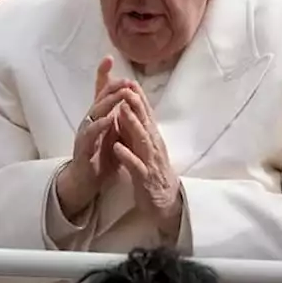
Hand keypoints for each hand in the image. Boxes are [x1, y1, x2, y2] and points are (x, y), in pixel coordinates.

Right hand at [55, 57, 124, 218]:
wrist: (85, 182)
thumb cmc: (100, 157)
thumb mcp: (112, 133)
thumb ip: (118, 117)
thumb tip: (130, 97)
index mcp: (98, 117)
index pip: (101, 93)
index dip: (103, 76)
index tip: (108, 58)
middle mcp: (89, 122)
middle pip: (99, 99)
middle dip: (111, 86)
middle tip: (124, 77)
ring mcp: (85, 134)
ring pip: (94, 113)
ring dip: (108, 102)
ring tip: (120, 93)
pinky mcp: (83, 149)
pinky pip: (90, 135)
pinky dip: (100, 126)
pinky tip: (109, 119)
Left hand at [110, 87, 182, 243]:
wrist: (165, 202)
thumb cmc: (152, 172)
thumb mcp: (144, 148)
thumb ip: (137, 131)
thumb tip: (127, 111)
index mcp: (152, 138)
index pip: (146, 115)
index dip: (138, 98)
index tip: (128, 80)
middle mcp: (153, 146)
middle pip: (145, 122)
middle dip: (136, 105)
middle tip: (126, 87)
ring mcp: (150, 161)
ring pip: (142, 140)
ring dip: (132, 124)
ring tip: (121, 110)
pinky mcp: (145, 178)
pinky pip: (135, 166)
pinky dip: (126, 155)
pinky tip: (116, 147)